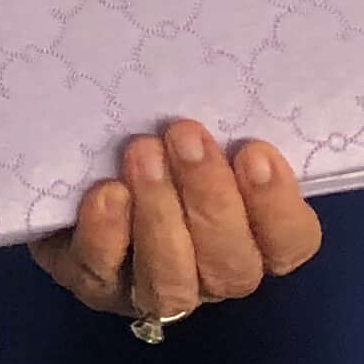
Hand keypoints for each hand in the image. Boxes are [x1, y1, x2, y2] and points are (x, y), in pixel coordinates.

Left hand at [31, 121, 320, 324]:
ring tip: (142, 153)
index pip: (289, 242)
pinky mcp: (94, 284)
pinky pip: (102, 273)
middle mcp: (209, 273)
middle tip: (185, 134)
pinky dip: (107, 234)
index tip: (254, 151)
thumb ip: (217, 124)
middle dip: (211, 198)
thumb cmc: (154, 134)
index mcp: (250, 236)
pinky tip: (106, 193)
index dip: (277, 205)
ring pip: (173, 281)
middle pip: (231, 264)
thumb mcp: (191, 129)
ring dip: (160, 215)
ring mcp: (151, 285)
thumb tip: (224, 78)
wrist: (74, 167)